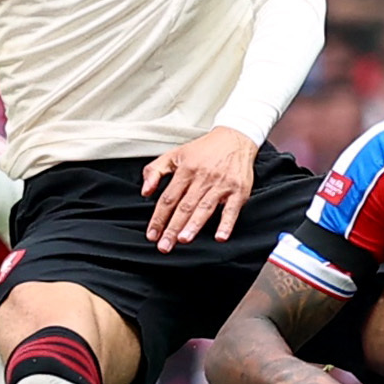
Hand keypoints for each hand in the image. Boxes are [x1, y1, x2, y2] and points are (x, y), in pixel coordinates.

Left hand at [141, 127, 257, 250]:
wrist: (235, 137)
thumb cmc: (204, 149)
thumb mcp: (175, 154)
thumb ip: (155, 171)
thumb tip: (145, 192)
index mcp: (185, 170)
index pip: (168, 198)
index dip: (159, 218)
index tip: (152, 234)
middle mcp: (202, 178)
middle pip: (184, 206)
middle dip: (172, 228)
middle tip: (164, 246)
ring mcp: (221, 185)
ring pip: (205, 208)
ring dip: (194, 225)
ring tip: (184, 239)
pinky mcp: (239, 190)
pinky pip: (232, 209)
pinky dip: (226, 224)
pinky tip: (220, 237)